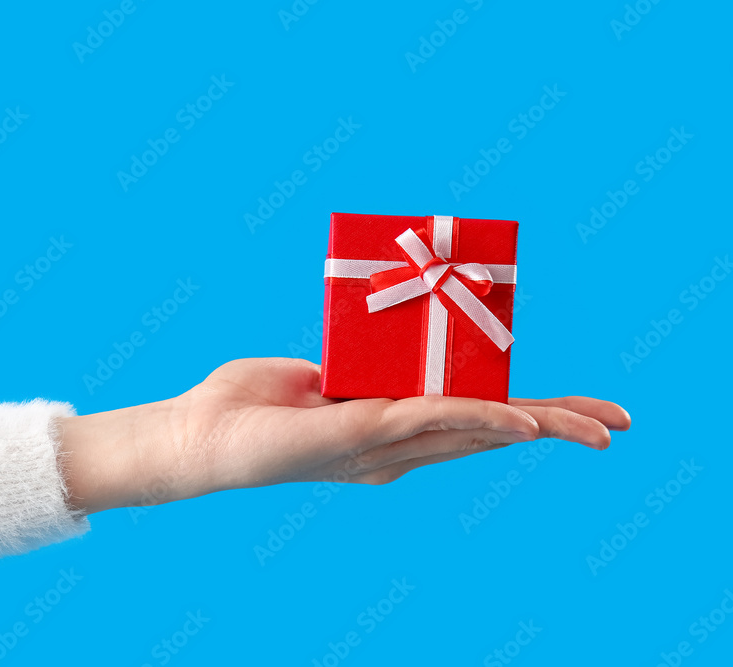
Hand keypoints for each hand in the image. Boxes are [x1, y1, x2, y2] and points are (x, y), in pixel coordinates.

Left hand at [59, 358, 630, 512]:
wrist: (196, 434)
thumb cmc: (246, 404)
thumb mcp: (314, 377)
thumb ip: (353, 375)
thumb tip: (371, 362)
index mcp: (386, 429)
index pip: (468, 418)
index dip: (524, 413)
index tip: (572, 410)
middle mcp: (391, 446)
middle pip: (487, 432)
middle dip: (554, 427)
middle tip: (616, 426)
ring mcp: (378, 443)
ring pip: (472, 429)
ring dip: (535, 424)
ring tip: (593, 426)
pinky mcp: (356, 433)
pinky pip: (428, 418)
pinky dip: (478, 417)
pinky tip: (521, 419)